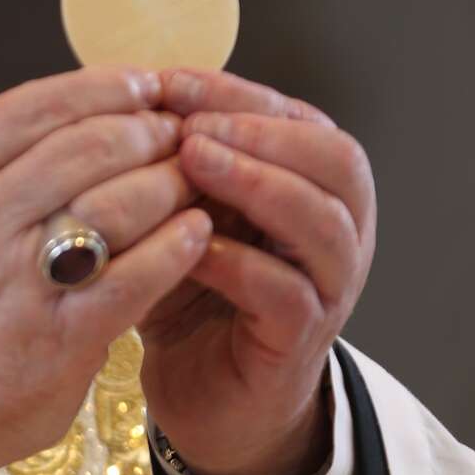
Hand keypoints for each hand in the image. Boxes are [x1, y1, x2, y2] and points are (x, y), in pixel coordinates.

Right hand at [0, 68, 212, 474]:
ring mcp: (16, 277)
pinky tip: (198, 233)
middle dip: (149, 132)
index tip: (147, 84)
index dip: (108, 85)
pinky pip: (136, 274)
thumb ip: (11, 164)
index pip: (42, 103)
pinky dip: (177, 246)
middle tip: (181, 135)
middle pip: (90, 144)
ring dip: (171, 183)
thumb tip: (106, 111)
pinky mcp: (58, 334)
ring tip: (194, 182)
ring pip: (119, 200)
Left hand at [138, 69, 376, 474]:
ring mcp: (329, 288)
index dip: (236, 93)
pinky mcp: (301, 342)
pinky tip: (190, 245)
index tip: (169, 81)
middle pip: (337, 159)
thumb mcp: (184, 212)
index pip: (298, 117)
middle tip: (193, 124)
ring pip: (323, 223)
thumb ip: (179, 160)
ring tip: (193, 162)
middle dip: (262, 131)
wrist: (203, 394)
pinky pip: (287, 293)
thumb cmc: (193, 294)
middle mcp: (338, 232)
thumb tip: (136, 87)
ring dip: (258, 184)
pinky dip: (238, 262)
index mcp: (314, 187)